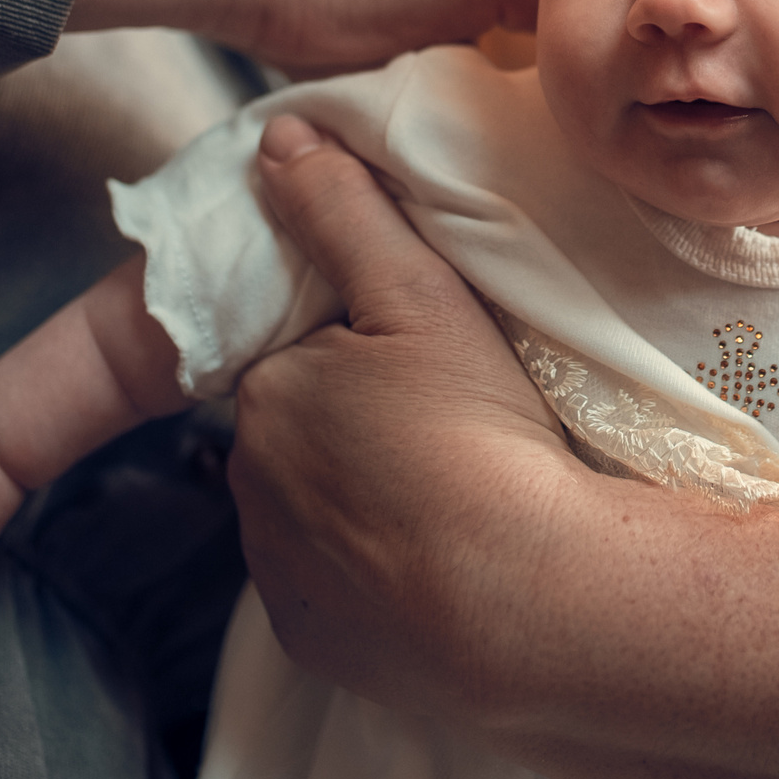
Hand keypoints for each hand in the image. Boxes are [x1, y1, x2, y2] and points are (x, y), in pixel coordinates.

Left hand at [227, 115, 571, 710]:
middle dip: (349, 424)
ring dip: (357, 499)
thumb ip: (343, 209)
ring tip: (447, 492)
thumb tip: (276, 136)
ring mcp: (280, 575)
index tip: (419, 366)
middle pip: (298, 434)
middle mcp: (249, 488)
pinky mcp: (314, 642)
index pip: (294, 357)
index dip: (355, 353)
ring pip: (311, 512)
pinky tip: (433, 560)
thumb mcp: (421, 294)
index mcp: (267, 396)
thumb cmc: (478, 434)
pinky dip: (369, 575)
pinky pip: (332, 592)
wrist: (528, 599)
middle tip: (443, 426)